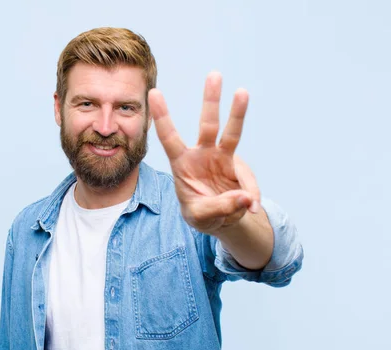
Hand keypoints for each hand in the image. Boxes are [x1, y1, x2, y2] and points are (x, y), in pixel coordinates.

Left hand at [148, 72, 260, 233]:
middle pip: (207, 123)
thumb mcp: (201, 216)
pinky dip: (252, 193)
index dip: (162, 117)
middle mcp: (202, 154)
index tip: (154, 93)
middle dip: (210, 100)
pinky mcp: (239, 166)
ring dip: (238, 111)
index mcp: (182, 164)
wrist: (218, 219)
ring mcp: (222, 157)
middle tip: (213, 74)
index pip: (169, 138)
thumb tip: (246, 198)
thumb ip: (219, 207)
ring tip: (242, 91)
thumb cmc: (201, 213)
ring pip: (232, 131)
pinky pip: (249, 179)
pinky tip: (251, 207)